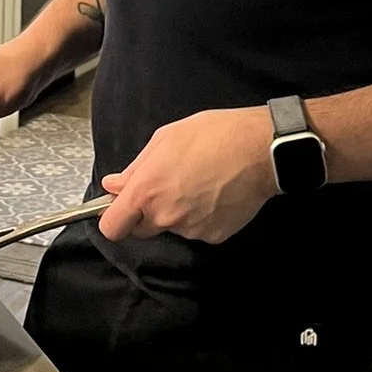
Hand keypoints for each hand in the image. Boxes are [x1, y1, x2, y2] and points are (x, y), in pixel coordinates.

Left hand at [98, 106, 275, 243]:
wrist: (260, 149)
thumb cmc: (212, 135)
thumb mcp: (165, 139)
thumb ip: (135, 168)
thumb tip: (113, 186)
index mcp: (147, 191)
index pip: (112, 228)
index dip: (113, 219)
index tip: (121, 208)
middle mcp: (166, 216)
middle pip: (142, 230)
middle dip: (147, 213)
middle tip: (167, 186)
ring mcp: (191, 230)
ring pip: (173, 228)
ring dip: (178, 212)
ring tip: (199, 183)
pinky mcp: (214, 237)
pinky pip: (198, 230)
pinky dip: (202, 217)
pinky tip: (216, 194)